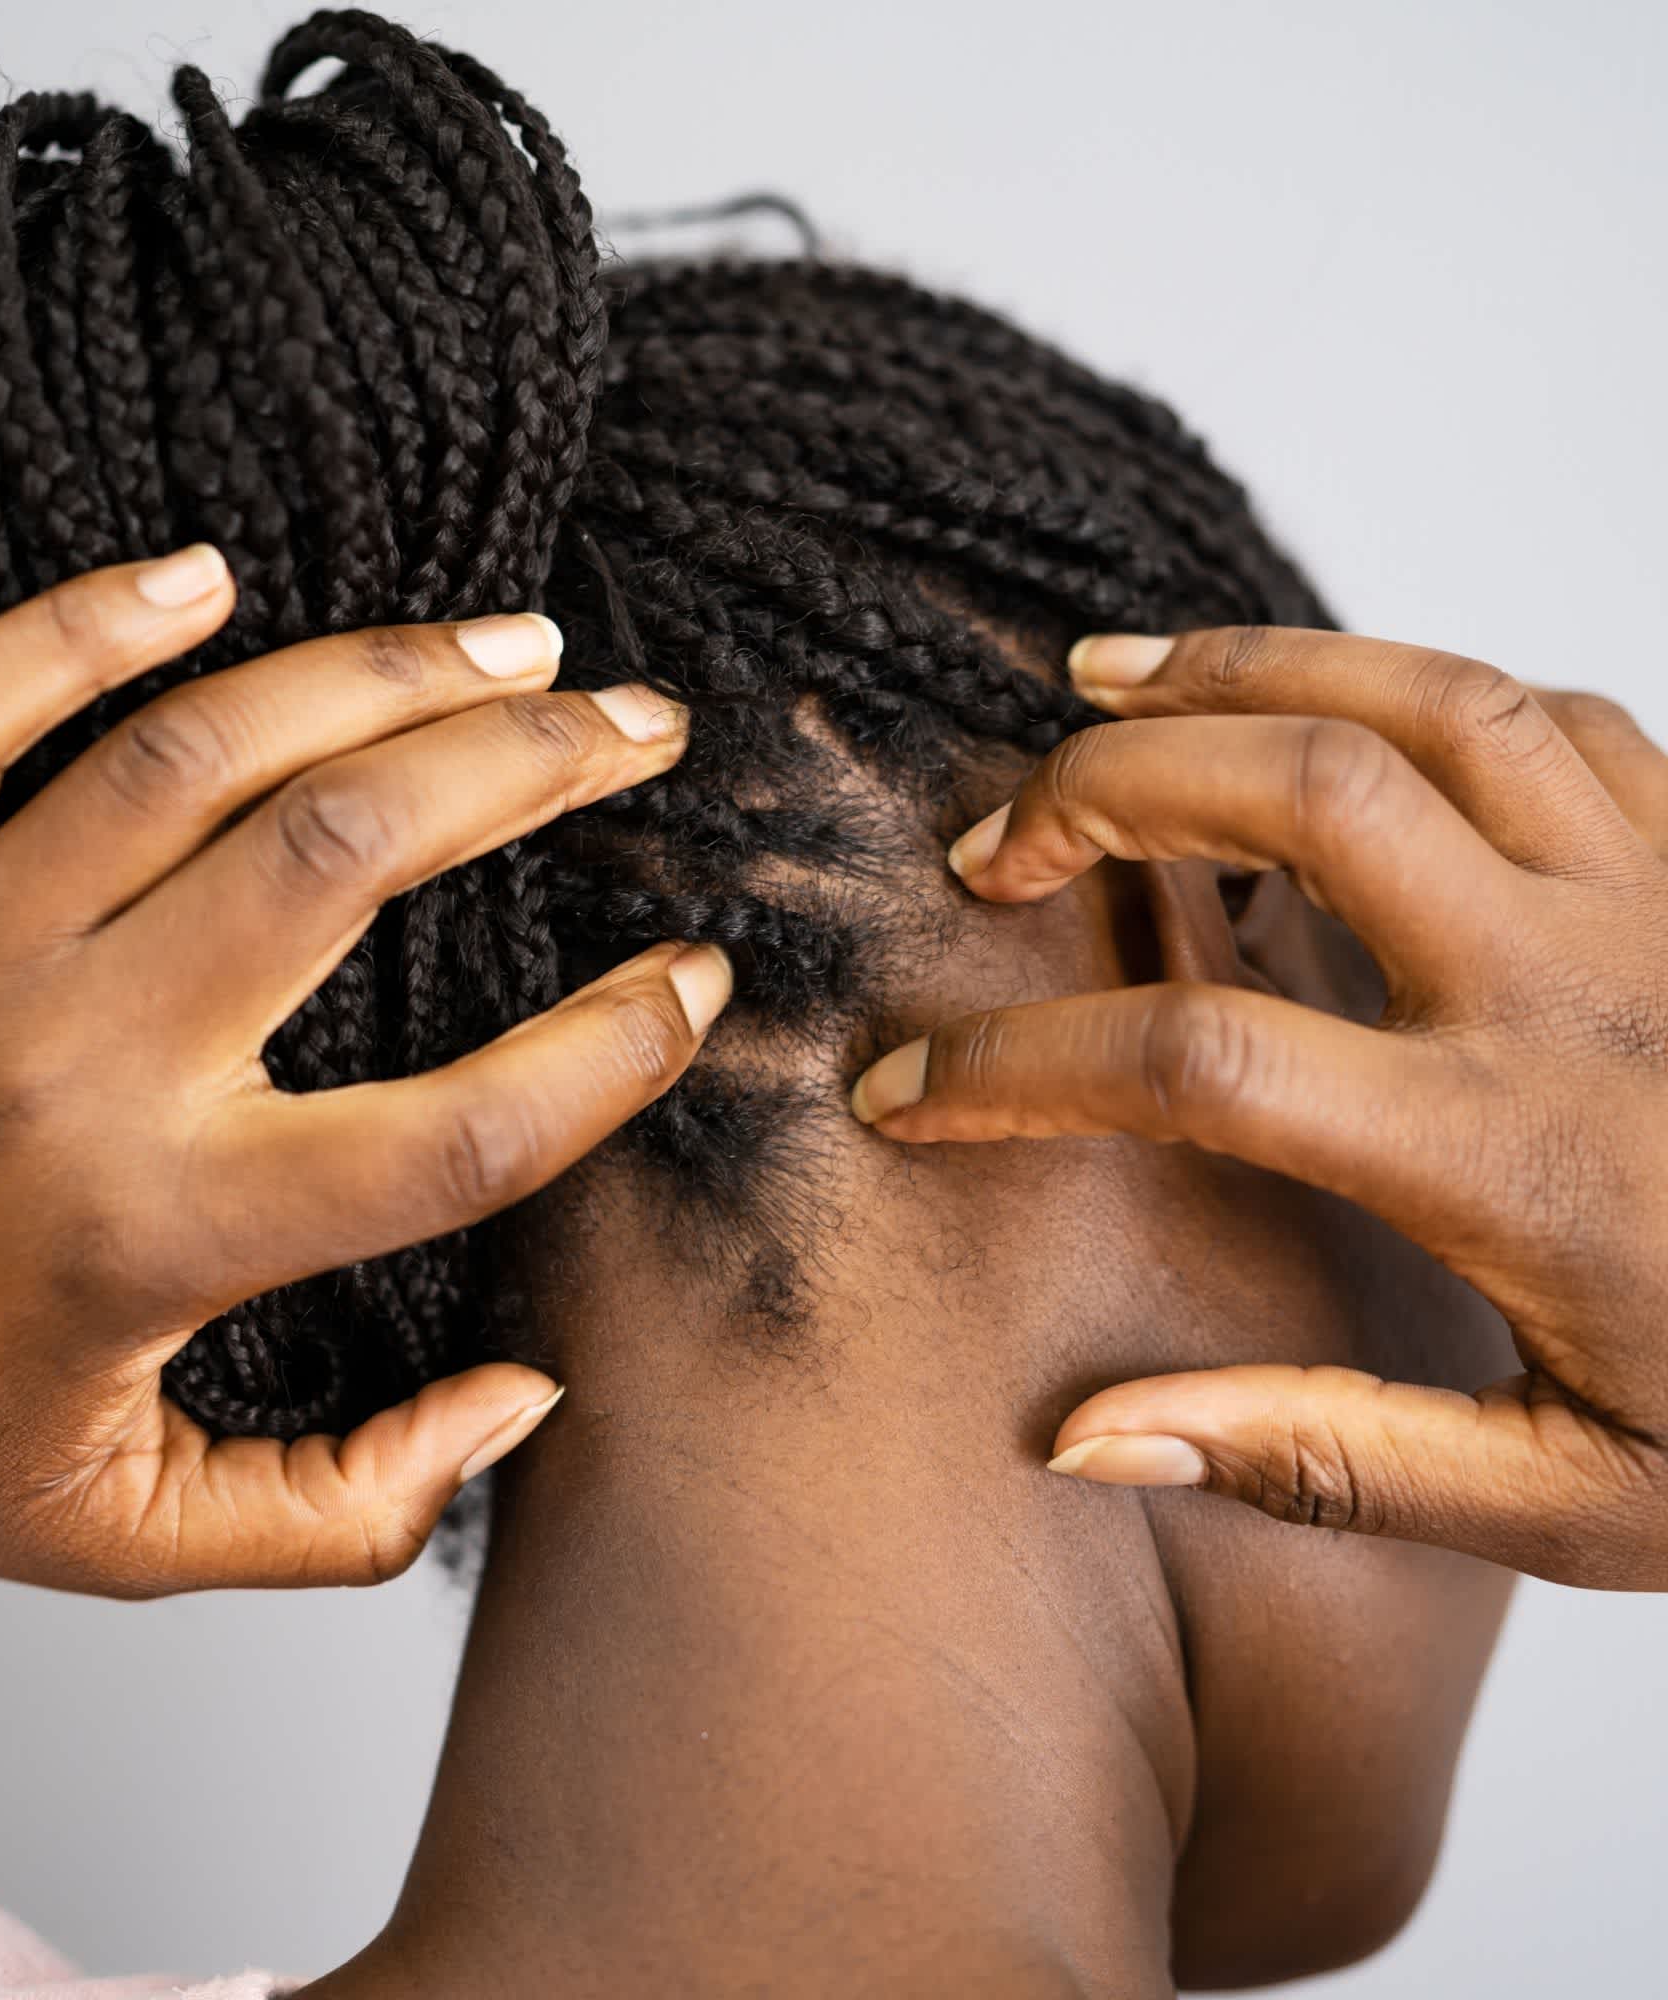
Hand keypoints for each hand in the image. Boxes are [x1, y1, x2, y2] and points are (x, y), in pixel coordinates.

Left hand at [0, 546, 729, 1594]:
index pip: (457, 1135)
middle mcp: (72, 1067)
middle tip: (640, 730)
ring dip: (384, 676)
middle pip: (354, 863)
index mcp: (158, 1236)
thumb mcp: (126, 1539)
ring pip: (204, 756)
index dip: (610, 1053)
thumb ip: (347, 1510)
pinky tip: (209, 572)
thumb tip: (524, 1406)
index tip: (694, 982)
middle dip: (535, 771)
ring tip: (516, 645)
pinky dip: (86, 618)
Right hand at [851, 625, 1667, 1588]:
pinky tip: (1314, 708)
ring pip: (1418, 696)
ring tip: (1098, 679)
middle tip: (994, 844)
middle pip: (1296, 791)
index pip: (1198, 1058)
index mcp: (1513, 1153)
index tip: (908, 1094)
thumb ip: (1322, 1456)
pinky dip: (1395, 682)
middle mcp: (1574, 986)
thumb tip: (1083, 1438)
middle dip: (1105, 787)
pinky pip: (1538, 710)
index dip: (1018, 1067)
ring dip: (1235, 668)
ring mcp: (1657, 893)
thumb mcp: (1570, 1503)